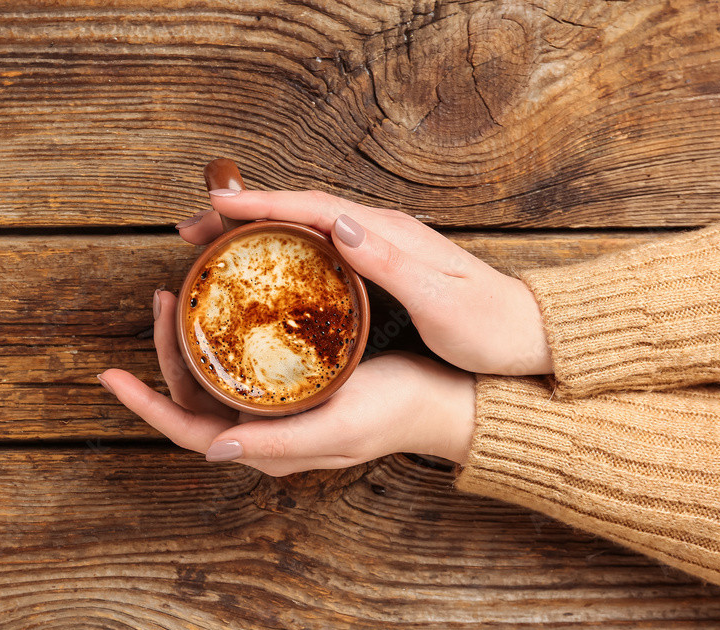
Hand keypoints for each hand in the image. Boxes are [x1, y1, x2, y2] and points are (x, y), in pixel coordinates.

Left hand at [98, 290, 475, 475]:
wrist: (441, 398)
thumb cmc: (395, 411)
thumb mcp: (336, 425)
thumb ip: (273, 443)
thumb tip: (211, 448)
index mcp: (265, 448)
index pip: (187, 430)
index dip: (145, 405)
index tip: (109, 375)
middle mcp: (262, 430)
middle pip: (194, 395)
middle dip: (167, 351)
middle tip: (162, 298)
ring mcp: (276, 408)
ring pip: (214, 376)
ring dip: (190, 338)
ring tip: (181, 293)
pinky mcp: (293, 385)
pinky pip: (241, 363)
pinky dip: (222, 334)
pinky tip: (222, 304)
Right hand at [178, 188, 552, 375]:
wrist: (527, 335)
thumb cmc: (488, 325)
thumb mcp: (441, 300)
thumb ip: (391, 262)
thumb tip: (340, 222)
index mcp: (390, 234)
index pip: (314, 206)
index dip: (262, 204)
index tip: (215, 205)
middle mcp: (381, 233)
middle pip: (300, 211)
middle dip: (244, 214)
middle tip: (192, 229)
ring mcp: (380, 249)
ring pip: (305, 229)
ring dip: (257, 232)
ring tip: (212, 245)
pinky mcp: (380, 269)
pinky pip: (318, 251)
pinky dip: (282, 251)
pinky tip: (263, 271)